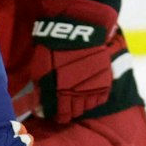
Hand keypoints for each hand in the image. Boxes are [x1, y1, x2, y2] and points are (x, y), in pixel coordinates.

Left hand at [24, 0, 121, 124]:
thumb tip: (40, 107)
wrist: (80, 30)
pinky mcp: (105, 81)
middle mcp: (78, 93)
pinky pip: (99, 99)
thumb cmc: (55, 47)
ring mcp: (93, 88)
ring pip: (87, 108)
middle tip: (63, 108)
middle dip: (67, 113)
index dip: (56, 116)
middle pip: (74, 113)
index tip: (52, 114)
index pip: (60, 114)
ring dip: (80, 106)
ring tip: (74, 100)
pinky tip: (86, 94)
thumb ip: (40, 89)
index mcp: (60, 92)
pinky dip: (92, 100)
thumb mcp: (40, 68)